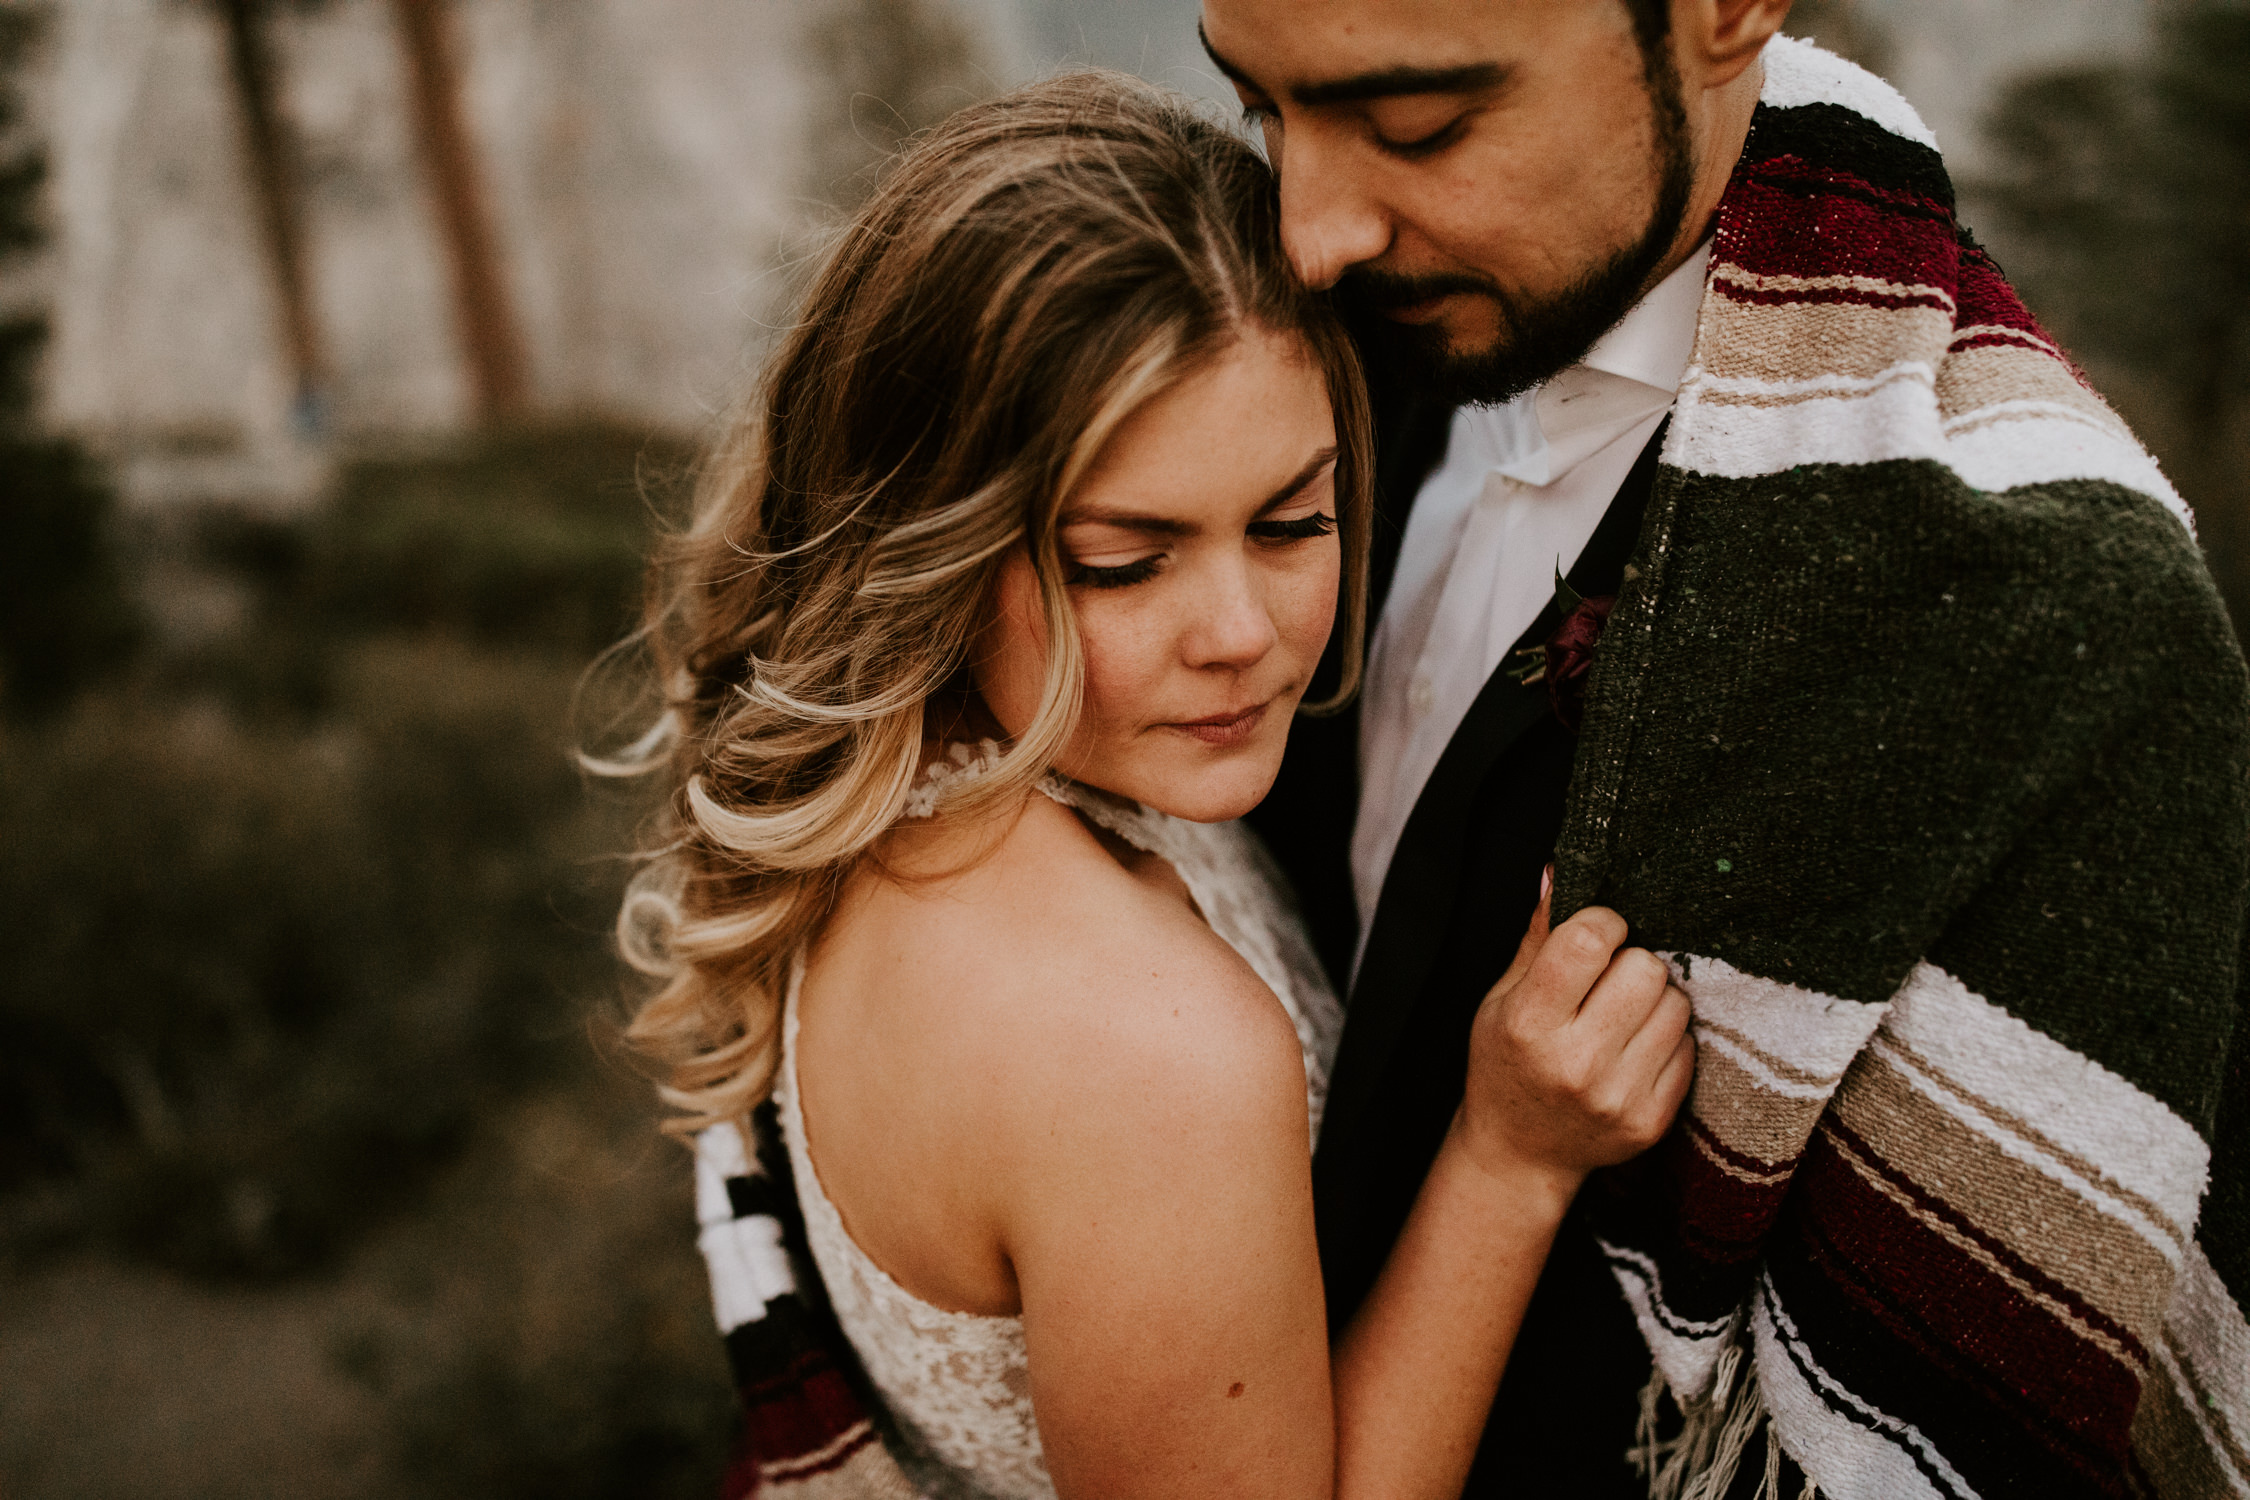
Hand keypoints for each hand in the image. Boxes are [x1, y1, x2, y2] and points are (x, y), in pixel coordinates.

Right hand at [1453, 873, 1694, 1192]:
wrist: (1520, 1153)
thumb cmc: (1507, 1063)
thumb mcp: (1502, 999)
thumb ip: (1537, 938)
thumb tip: (1558, 871)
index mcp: (1529, 1024)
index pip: (1589, 940)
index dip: (1603, 923)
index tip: (1598, 934)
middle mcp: (1574, 1062)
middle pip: (1645, 968)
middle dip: (1631, 962)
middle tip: (1610, 981)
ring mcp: (1617, 1095)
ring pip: (1674, 1004)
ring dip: (1654, 999)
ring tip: (1623, 1016)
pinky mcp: (1651, 1120)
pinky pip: (1687, 1048)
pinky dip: (1667, 1040)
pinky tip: (1635, 1050)